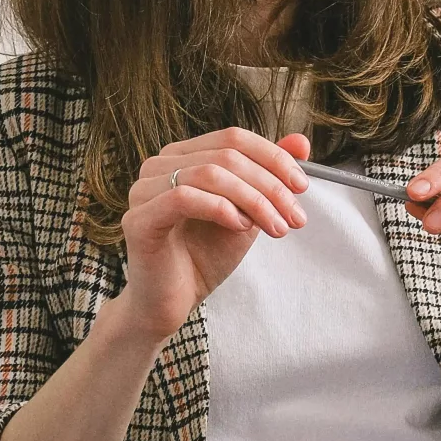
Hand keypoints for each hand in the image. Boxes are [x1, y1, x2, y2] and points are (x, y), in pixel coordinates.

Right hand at [114, 128, 308, 342]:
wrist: (172, 302)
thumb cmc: (204, 256)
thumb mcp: (247, 212)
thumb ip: (268, 177)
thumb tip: (301, 142)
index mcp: (182, 156)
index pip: (233, 138)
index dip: (273, 157)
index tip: (302, 186)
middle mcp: (158, 165)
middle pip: (225, 155)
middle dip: (269, 185)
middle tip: (295, 216)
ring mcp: (144, 190)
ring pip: (209, 174)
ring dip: (253, 200)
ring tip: (275, 227)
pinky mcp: (138, 219)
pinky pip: (183, 198)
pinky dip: (220, 209)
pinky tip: (240, 226)